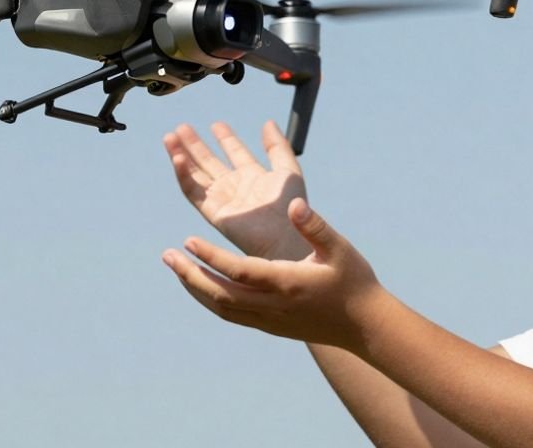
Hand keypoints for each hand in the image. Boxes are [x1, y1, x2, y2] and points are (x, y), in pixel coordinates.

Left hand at [162, 198, 386, 351]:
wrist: (365, 326)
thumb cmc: (353, 281)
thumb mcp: (339, 248)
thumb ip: (315, 225)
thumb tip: (294, 204)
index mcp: (287, 283)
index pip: (239, 271)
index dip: (211, 257)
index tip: (188, 240)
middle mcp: (273, 305)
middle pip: (220, 293)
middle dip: (190, 274)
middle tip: (167, 255)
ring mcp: (270, 320)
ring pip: (222, 308)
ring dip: (196, 287)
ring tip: (177, 268)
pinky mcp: (271, 327)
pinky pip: (232, 315)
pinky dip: (211, 300)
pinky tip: (202, 285)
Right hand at [164, 121, 308, 259]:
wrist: (287, 236)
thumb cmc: (293, 208)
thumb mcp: (288, 170)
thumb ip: (277, 146)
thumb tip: (268, 122)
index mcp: (253, 177)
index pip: (234, 153)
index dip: (225, 138)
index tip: (216, 124)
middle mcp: (235, 187)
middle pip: (209, 162)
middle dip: (195, 145)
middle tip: (181, 127)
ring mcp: (222, 199)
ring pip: (196, 175)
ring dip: (181, 155)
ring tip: (170, 137)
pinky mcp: (213, 212)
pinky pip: (193, 192)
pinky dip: (183, 175)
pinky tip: (178, 158)